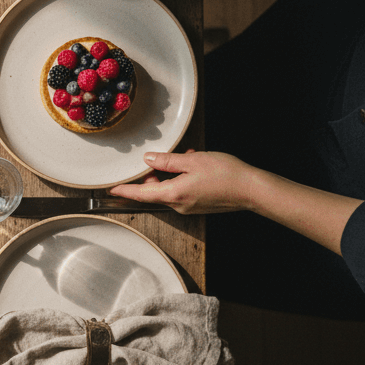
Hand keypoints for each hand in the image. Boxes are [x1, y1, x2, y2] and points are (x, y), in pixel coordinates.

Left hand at [109, 150, 261, 214]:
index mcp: (173, 194)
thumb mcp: (192, 161)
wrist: (252, 190)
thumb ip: (167, 161)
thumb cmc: (225, 174)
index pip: (141, 194)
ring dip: (172, 173)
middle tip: (162, 157)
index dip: (125, 190)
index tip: (112, 189)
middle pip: (155, 190)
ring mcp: (190, 207)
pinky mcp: (199, 206)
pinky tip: (195, 165)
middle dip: (154, 173)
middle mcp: (179, 205)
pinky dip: (182, 178)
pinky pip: (182, 191)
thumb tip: (148, 160)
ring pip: (170, 189)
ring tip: (187, 156)